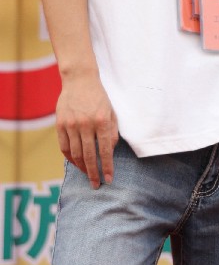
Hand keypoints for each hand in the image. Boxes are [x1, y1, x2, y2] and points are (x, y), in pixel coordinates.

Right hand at [55, 72, 118, 188]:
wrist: (80, 80)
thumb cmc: (99, 97)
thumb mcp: (111, 112)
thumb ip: (112, 131)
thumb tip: (110, 151)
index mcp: (102, 120)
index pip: (105, 150)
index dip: (107, 167)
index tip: (109, 179)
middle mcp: (86, 124)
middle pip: (90, 155)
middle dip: (94, 173)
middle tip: (96, 184)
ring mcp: (71, 124)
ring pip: (76, 153)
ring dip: (82, 167)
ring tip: (87, 175)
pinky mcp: (60, 124)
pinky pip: (64, 147)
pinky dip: (70, 158)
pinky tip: (76, 163)